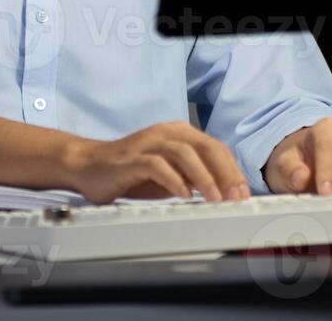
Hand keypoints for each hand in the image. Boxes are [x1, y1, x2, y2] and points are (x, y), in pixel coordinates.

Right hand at [62, 121, 250, 204]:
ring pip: (185, 153)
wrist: (89, 166)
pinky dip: (174, 180)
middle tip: (235, 197)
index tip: (243, 194)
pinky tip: (183, 195)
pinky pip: (157, 164)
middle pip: (205, 146)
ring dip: (204, 176)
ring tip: (214, 199)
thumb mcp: (170, 175)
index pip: (215, 147)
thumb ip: (193, 177)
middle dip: (225, 173)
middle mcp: (166, 133)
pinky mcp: (131, 158)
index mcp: (179, 133)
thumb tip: (225, 192)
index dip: (233, 170)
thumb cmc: (131, 173)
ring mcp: (148, 143)